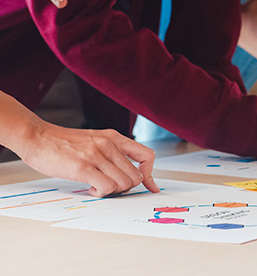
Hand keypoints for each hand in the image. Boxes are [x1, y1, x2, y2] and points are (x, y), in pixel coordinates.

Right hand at [17, 122, 159, 196]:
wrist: (35, 136)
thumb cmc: (62, 142)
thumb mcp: (94, 139)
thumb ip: (111, 152)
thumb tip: (125, 173)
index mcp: (114, 137)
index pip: (147, 155)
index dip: (150, 174)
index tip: (149, 186)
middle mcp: (109, 144)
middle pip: (136, 176)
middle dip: (126, 188)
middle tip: (110, 187)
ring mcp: (96, 155)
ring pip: (124, 184)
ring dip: (113, 191)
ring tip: (97, 186)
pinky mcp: (83, 167)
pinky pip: (107, 187)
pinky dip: (101, 193)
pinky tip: (90, 188)